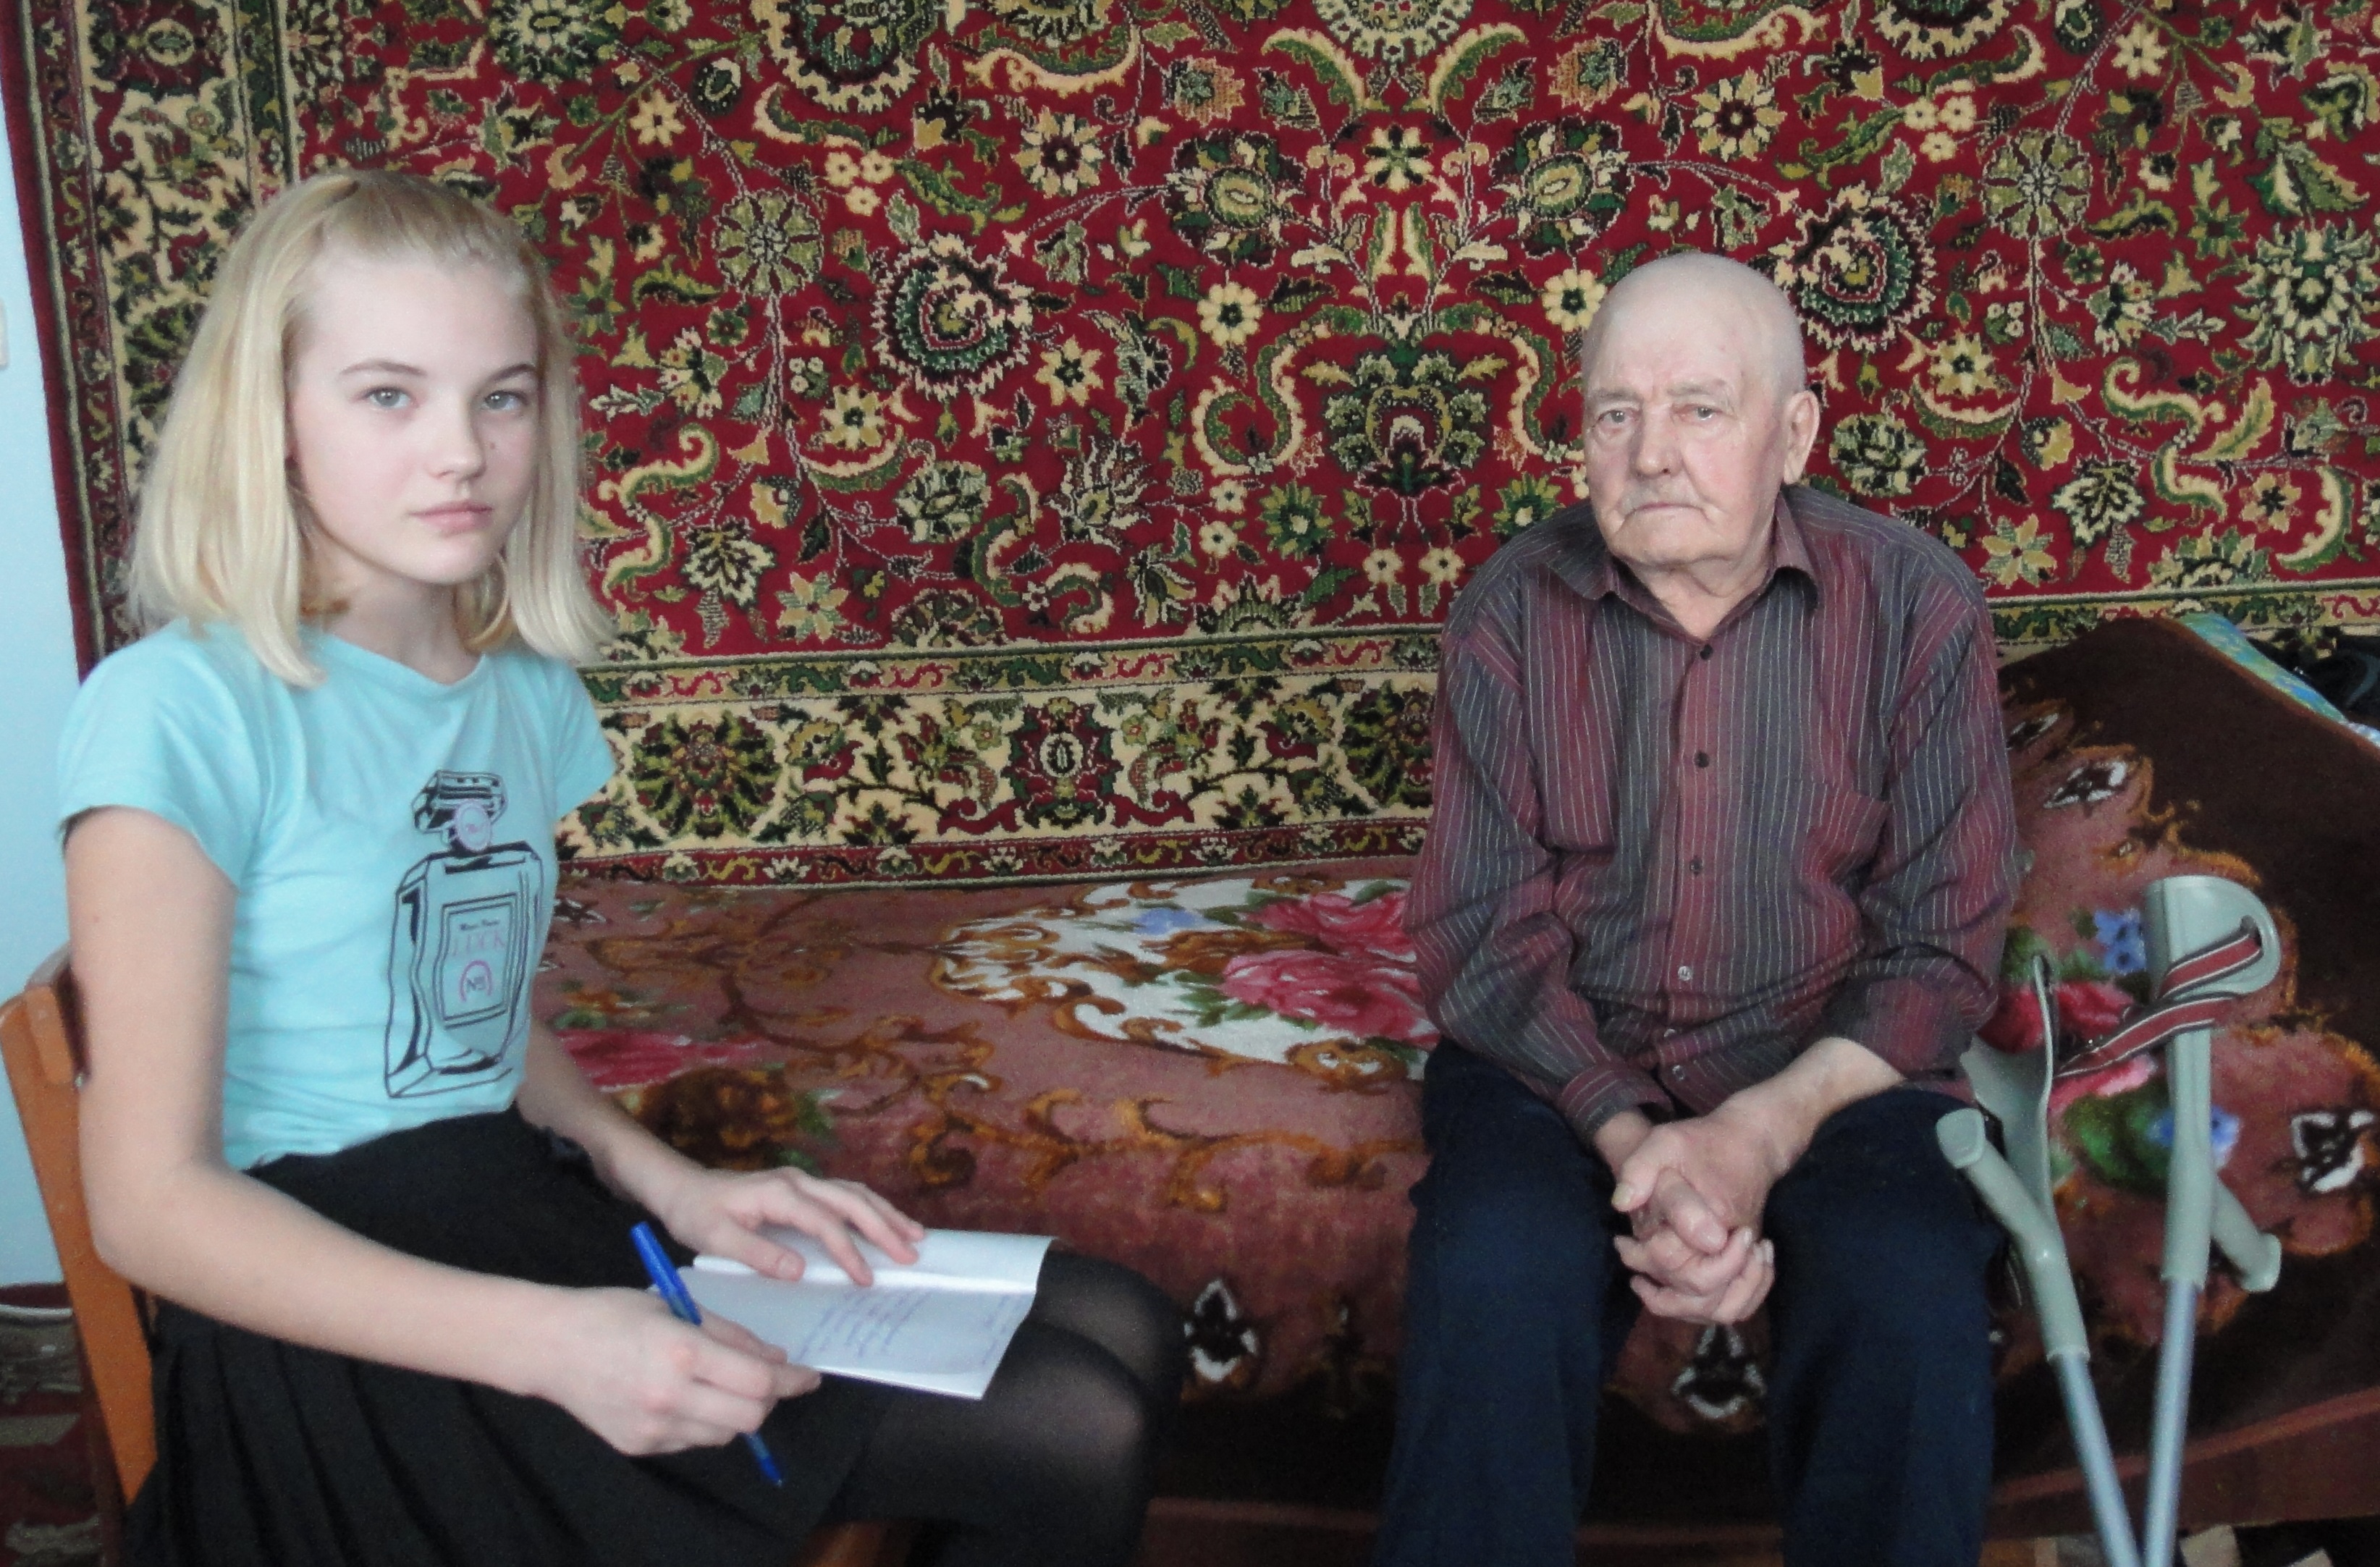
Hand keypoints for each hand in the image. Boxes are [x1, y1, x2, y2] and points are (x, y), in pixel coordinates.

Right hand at [528, 1286, 819, 1454]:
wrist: (549, 1346)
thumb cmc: (612, 1313)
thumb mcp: (677, 1307)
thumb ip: (730, 1336)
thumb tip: (775, 1360)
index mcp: (682, 1352)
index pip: (758, 1381)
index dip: (792, 1380)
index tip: (809, 1376)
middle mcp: (669, 1395)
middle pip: (749, 1417)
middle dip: (768, 1400)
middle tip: (769, 1380)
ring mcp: (652, 1426)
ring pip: (723, 1435)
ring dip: (736, 1413)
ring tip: (720, 1384)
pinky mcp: (639, 1445)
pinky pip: (691, 1441)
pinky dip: (703, 1422)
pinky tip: (687, 1396)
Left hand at [650, 1166, 925, 1286]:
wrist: (681, 1187)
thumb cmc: (696, 1214)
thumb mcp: (717, 1239)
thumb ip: (758, 1254)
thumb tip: (800, 1270)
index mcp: (779, 1194)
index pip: (825, 1222)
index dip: (848, 1250)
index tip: (866, 1279)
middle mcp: (797, 1182)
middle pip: (852, 1200)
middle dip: (884, 1227)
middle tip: (910, 1255)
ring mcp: (801, 1182)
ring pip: (854, 1193)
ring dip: (885, 1213)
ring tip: (914, 1235)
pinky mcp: (800, 1189)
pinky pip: (845, 1195)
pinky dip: (870, 1208)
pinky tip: (884, 1222)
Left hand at [1598, 1106, 1788, 1324]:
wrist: (1751, 1143)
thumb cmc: (1702, 1141)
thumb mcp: (1664, 1141)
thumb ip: (1640, 1169)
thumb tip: (1622, 1204)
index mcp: (1715, 1217)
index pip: (1682, 1264)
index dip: (1647, 1259)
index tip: (1624, 1242)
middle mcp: (1736, 1244)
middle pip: (1703, 1295)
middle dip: (1663, 1289)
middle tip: (1632, 1264)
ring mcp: (1746, 1256)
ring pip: (1724, 1308)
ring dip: (1682, 1306)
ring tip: (1646, 1286)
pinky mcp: (1747, 1262)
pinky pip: (1735, 1303)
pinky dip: (1705, 1307)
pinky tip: (1670, 1290)